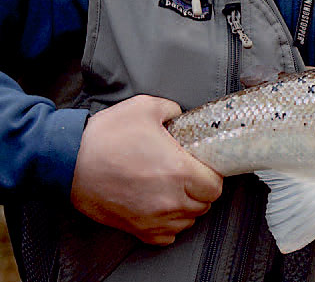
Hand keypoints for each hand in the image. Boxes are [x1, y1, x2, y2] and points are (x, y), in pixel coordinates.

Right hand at [70, 95, 223, 244]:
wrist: (68, 161)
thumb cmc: (105, 136)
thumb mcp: (145, 108)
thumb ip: (172, 110)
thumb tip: (180, 115)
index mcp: (178, 171)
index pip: (215, 186)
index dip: (213, 175)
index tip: (204, 167)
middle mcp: (169, 200)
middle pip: (204, 205)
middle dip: (201, 190)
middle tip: (190, 175)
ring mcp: (151, 218)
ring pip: (187, 222)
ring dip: (186, 208)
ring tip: (176, 190)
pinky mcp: (134, 228)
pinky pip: (166, 237)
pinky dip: (169, 226)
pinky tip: (162, 208)